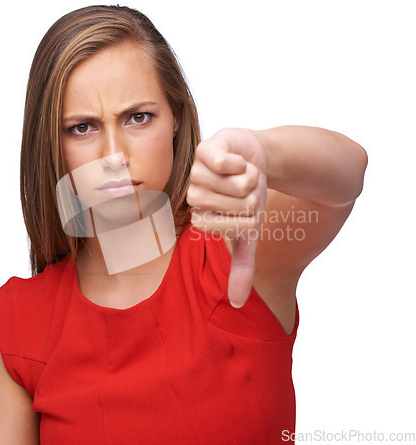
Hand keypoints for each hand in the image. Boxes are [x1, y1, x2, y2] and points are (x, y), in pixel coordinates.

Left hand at [187, 128, 266, 307]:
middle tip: (246, 188)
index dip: (237, 218)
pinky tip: (240, 162)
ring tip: (245, 173)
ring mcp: (198, 167)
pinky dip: (239, 164)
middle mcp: (193, 191)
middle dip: (247, 198)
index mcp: (199, 213)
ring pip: (229, 185)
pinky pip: (221, 161)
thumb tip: (238, 304)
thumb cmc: (249, 195)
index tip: (243, 209)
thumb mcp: (249, 233)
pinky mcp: (208, 147)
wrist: (257, 158)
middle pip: (225, 205)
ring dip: (249, 180)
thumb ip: (242, 265)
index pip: (210, 226)